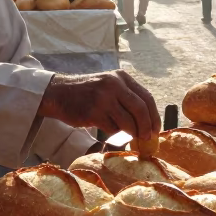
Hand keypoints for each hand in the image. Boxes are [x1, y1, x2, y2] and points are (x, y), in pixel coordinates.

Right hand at [38, 70, 159, 140]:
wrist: (59, 93)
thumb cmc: (88, 92)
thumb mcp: (109, 84)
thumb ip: (127, 96)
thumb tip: (149, 121)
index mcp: (121, 77)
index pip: (146, 98)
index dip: (154, 116)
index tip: (156, 129)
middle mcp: (114, 85)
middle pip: (140, 110)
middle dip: (146, 128)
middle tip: (147, 138)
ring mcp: (103, 98)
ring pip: (127, 122)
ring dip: (130, 133)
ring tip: (127, 135)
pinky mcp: (93, 113)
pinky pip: (112, 129)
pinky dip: (114, 133)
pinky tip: (108, 129)